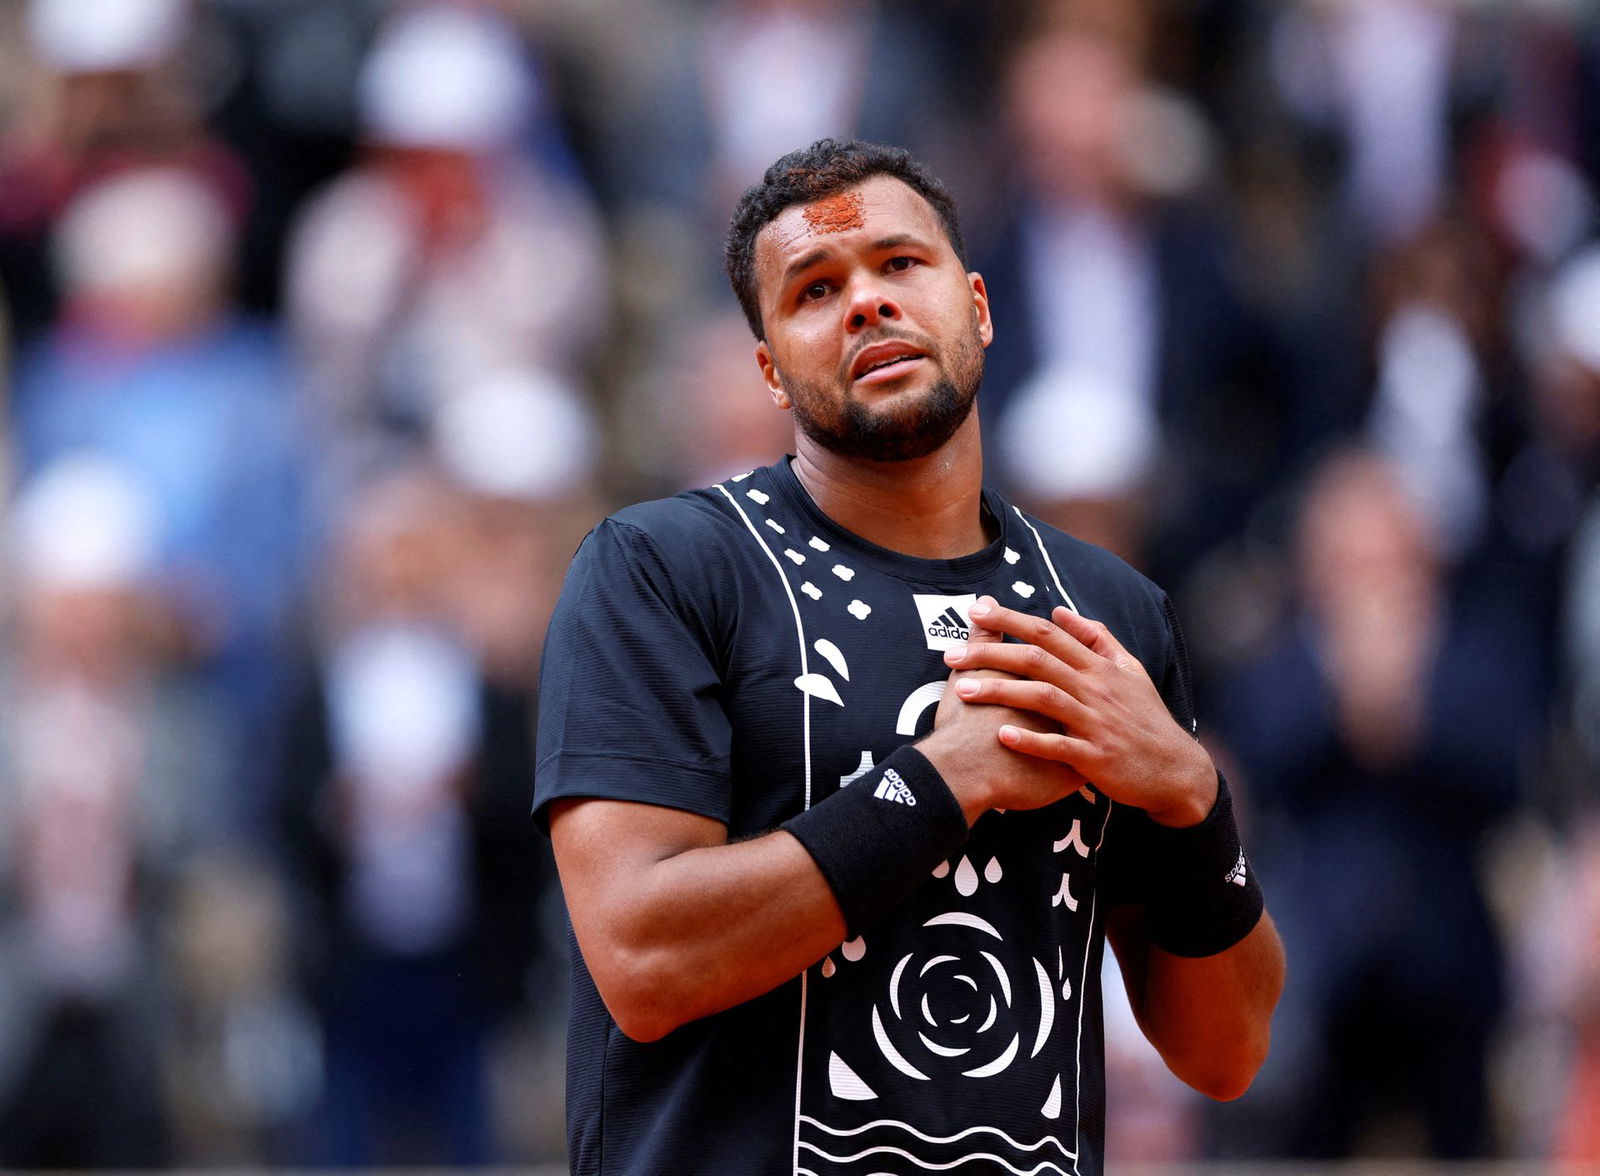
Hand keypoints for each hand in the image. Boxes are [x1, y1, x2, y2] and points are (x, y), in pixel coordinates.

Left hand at [941, 597, 1214, 826]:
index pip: (1048, 633)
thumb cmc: (1146, 718)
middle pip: (1037, 660)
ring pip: (1042, 698)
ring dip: (1000, 692)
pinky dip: (1029, 740)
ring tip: (962, 691)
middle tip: (951, 654)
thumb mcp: (1130, 670)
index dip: (1010, 619)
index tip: (976, 610)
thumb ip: (1096, 638)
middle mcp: (1095, 688)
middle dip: (991, 653)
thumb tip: (1060, 612)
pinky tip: (1000, 736)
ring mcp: (1096, 722)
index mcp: (1099, 666)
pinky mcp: (1096, 756)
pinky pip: (1058, 745)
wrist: (1176, 770)